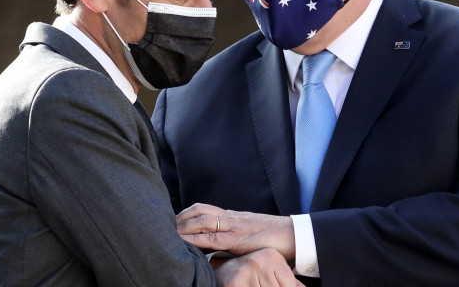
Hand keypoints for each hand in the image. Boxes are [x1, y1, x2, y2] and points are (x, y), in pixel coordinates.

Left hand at [177, 203, 295, 260]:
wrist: (294, 235)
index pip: (204, 209)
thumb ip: (234, 238)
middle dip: (180, 218)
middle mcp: (231, 217)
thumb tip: (218, 249)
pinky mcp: (238, 239)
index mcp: (233, 216)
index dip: (186, 213)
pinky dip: (197, 239)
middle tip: (164, 225)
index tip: (172, 220)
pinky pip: (213, 238)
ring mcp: (234, 227)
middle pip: (199, 211)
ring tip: (169, 234)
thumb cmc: (275, 237)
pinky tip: (186, 243)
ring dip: (183, 227)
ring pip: (202, 221)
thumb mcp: (250, 234)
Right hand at [213, 248, 304, 286]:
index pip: (290, 285)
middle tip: (263, 284)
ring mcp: (246, 272)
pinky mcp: (234, 283)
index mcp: (272, 256)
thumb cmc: (252, 271)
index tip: (274, 284)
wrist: (222, 269)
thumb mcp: (271, 271)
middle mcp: (260, 261)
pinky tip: (248, 286)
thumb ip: (290, 281)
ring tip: (256, 284)